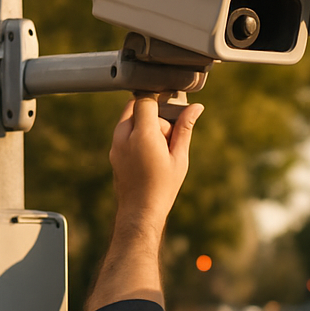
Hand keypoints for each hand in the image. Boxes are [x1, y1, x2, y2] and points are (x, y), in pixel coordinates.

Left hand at [84, 96, 203, 310]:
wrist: (140, 212)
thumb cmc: (163, 187)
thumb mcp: (180, 158)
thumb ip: (185, 129)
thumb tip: (196, 108)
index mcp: (143, 134)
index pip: (145, 99)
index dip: (158, 98)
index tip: (171, 105)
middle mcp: (124, 136)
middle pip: (137, 107)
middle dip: (153, 114)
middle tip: (167, 137)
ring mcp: (115, 144)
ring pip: (130, 119)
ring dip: (145, 126)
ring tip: (158, 150)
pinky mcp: (113, 151)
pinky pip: (125, 133)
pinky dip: (137, 136)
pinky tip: (149, 157)